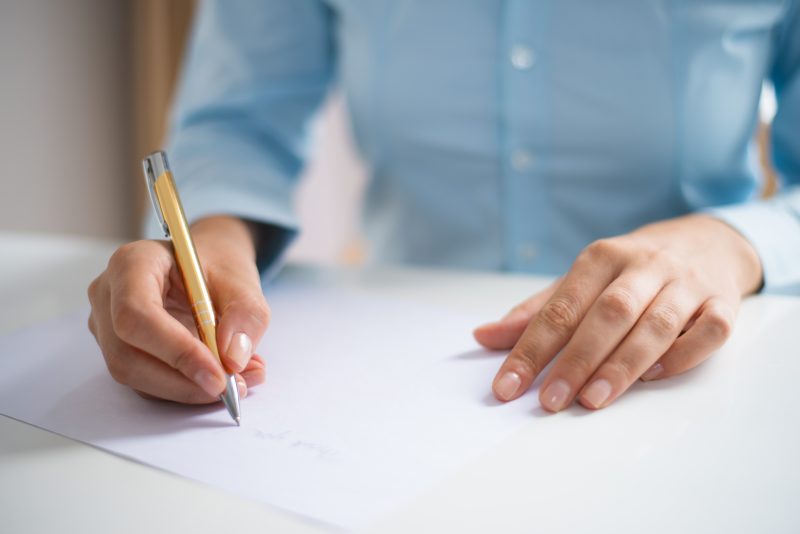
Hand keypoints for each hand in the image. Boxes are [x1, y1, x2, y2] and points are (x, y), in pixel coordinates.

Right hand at [88, 216, 267, 402]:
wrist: (207, 266)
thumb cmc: (218, 266)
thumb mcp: (244, 281)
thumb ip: (245, 315)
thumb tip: (233, 359)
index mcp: (132, 264)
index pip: (136, 315)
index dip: (176, 351)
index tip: (218, 375)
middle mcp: (108, 295)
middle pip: (127, 354)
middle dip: (183, 380)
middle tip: (234, 387)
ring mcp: (107, 325)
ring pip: (134, 375)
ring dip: (188, 389)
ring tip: (238, 381)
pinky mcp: (119, 349)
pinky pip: (145, 381)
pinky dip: (184, 388)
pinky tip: (219, 378)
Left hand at [474, 215, 761, 411]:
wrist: (704, 241)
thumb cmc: (629, 270)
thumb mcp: (580, 281)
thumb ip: (537, 312)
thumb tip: (482, 337)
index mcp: (601, 257)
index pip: (561, 307)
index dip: (531, 348)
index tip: (508, 386)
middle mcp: (644, 265)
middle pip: (609, 313)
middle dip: (577, 359)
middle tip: (552, 400)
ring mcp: (687, 283)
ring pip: (657, 323)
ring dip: (624, 364)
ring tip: (593, 399)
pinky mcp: (723, 302)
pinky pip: (710, 330)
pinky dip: (684, 354)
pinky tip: (656, 377)